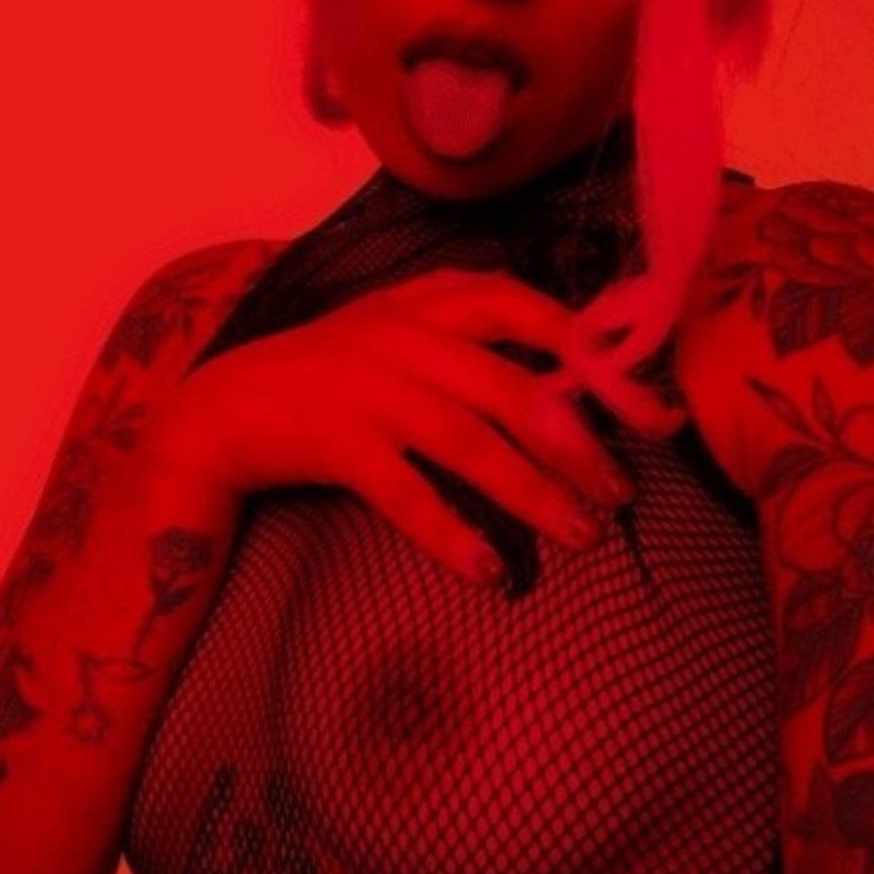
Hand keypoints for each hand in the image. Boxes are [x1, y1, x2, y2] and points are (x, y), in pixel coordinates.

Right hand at [146, 268, 635, 584]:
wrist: (222, 408)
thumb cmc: (335, 375)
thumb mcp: (404, 334)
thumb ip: (481, 346)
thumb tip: (584, 384)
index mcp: (430, 302)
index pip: (527, 310)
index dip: (595, 356)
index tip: (651, 408)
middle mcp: (405, 338)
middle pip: (512, 389)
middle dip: (577, 445)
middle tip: (621, 494)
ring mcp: (369, 389)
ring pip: (469, 442)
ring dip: (531, 495)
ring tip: (581, 537)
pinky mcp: (335, 442)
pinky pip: (404, 492)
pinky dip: (449, 532)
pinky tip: (489, 570)